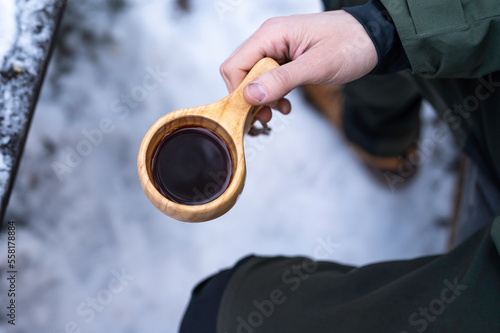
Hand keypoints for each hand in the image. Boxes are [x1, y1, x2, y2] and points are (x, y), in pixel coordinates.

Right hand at [220, 10, 377, 122]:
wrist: (373, 38)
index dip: (239, 93)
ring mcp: (276, 49)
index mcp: (272, 34)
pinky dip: (272, 95)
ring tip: (280, 111)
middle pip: (240, 73)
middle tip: (266, 117)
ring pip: (252, 79)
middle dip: (249, 98)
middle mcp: (269, 39)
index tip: (253, 112)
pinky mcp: (285, 59)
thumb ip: (282, 80)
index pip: (235, 66)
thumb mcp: (317, 65)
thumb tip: (250, 95)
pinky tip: (286, 104)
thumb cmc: (350, 45)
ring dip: (262, 99)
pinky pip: (267, 80)